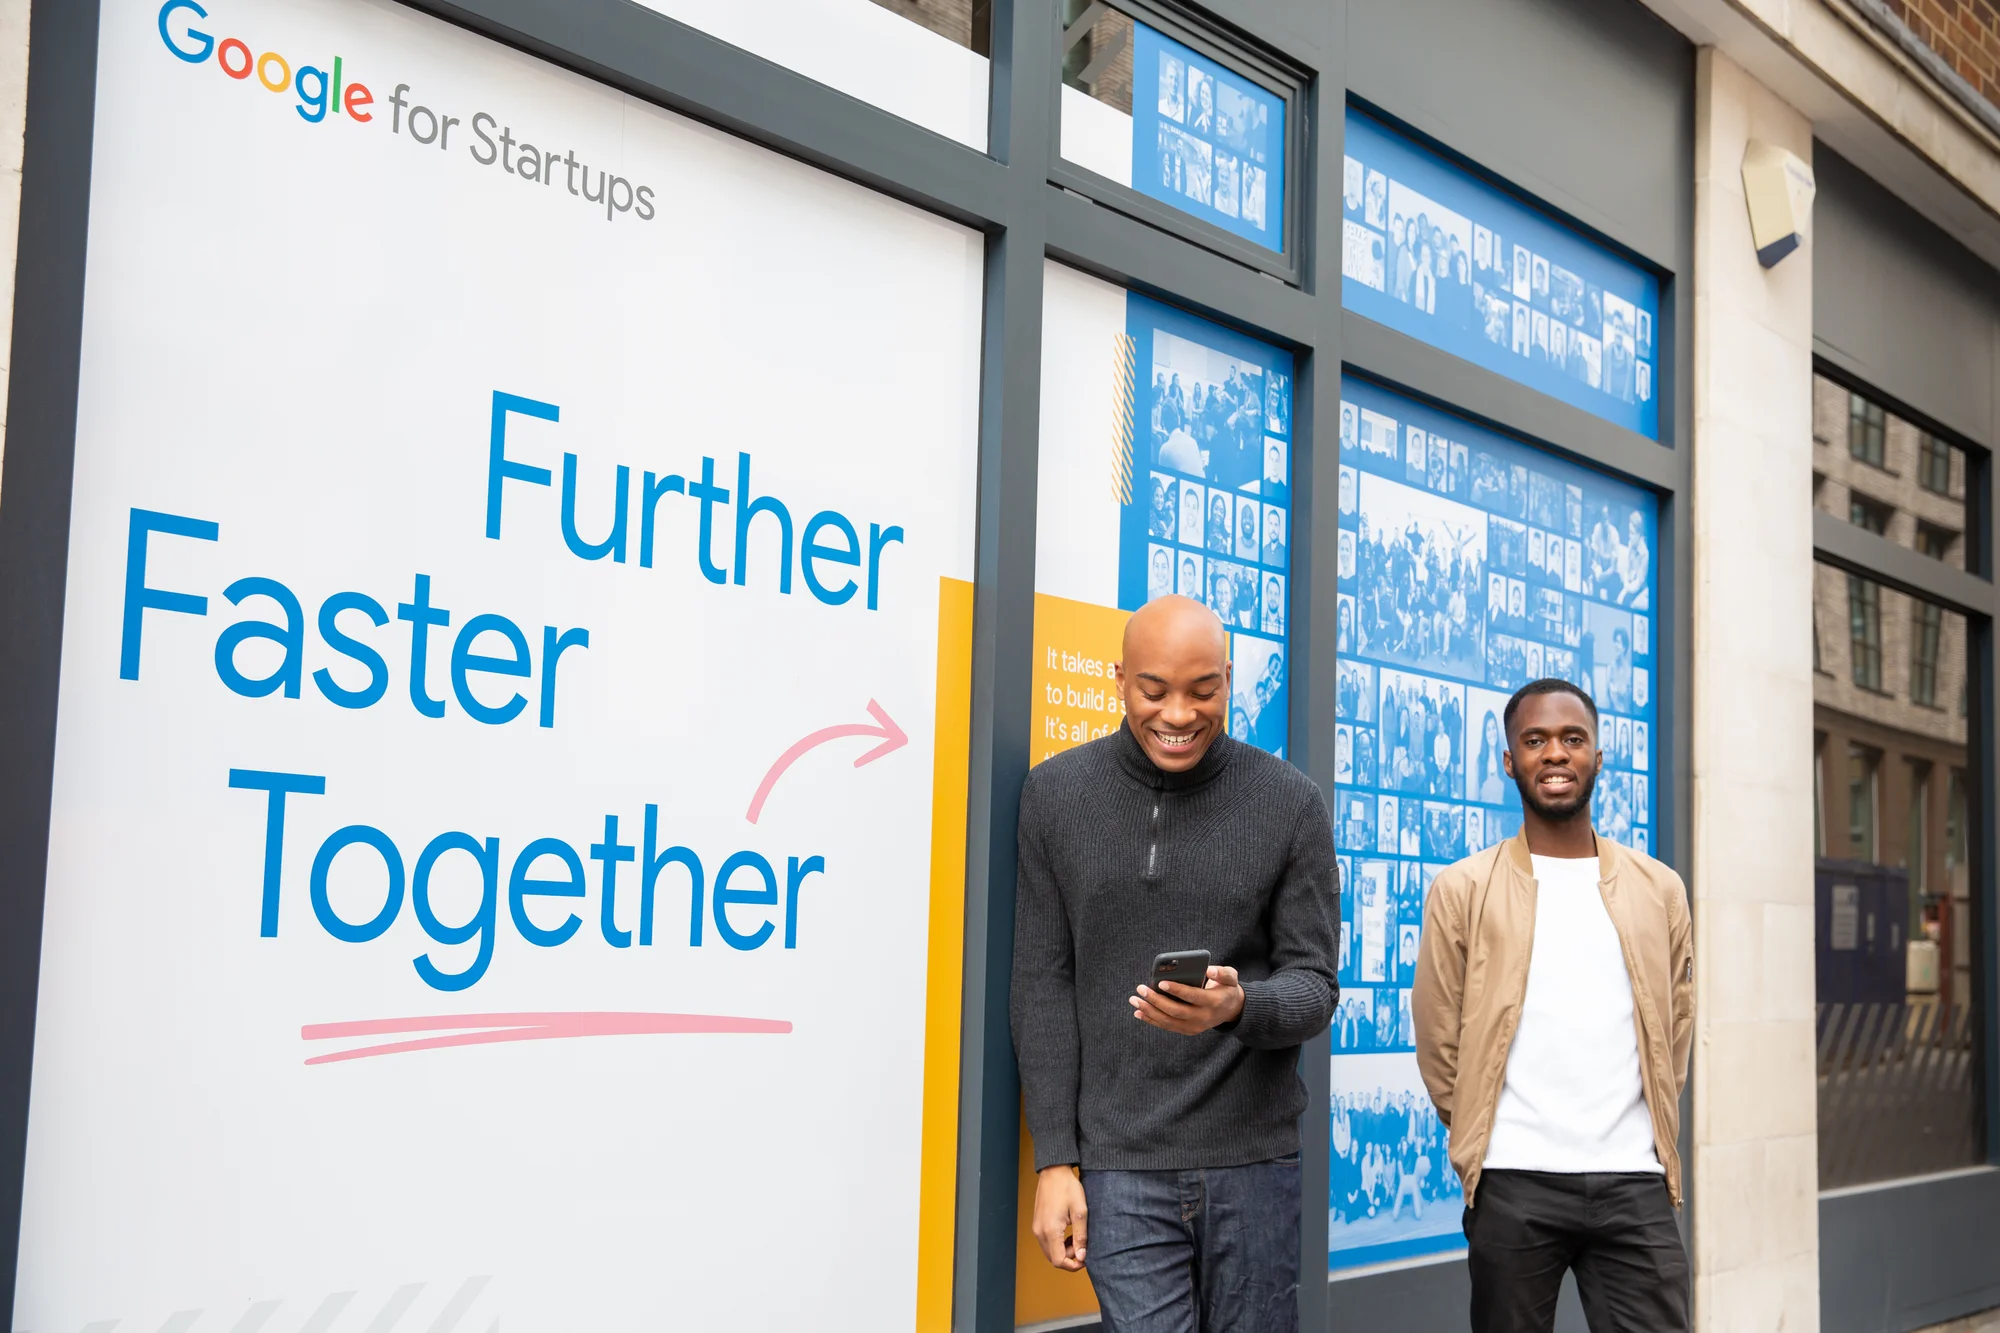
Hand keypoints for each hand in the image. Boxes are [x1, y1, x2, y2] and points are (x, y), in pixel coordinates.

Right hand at [1031, 1165, 1087, 1269]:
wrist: (1054, 1171)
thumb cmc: (1068, 1188)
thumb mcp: (1080, 1212)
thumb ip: (1080, 1237)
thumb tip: (1081, 1257)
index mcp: (1050, 1231)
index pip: (1058, 1261)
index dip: (1073, 1265)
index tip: (1084, 1259)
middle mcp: (1040, 1232)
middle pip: (1052, 1258)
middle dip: (1068, 1258)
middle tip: (1082, 1247)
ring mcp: (1036, 1227)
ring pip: (1049, 1251)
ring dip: (1063, 1251)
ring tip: (1076, 1239)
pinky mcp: (1037, 1223)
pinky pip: (1046, 1242)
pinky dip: (1057, 1244)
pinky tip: (1067, 1233)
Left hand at [1130, 965, 1244, 1034]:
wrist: (1231, 1009)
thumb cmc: (1226, 988)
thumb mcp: (1231, 977)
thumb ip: (1222, 973)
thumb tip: (1209, 970)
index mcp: (1213, 1002)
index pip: (1193, 996)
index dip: (1177, 990)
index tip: (1161, 983)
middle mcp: (1203, 1017)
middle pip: (1176, 1011)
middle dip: (1156, 1000)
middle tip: (1140, 989)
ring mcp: (1194, 1026)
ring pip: (1168, 1021)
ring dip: (1149, 1011)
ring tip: (1134, 1000)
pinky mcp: (1187, 1030)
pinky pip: (1167, 1026)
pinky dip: (1152, 1020)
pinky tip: (1138, 1012)